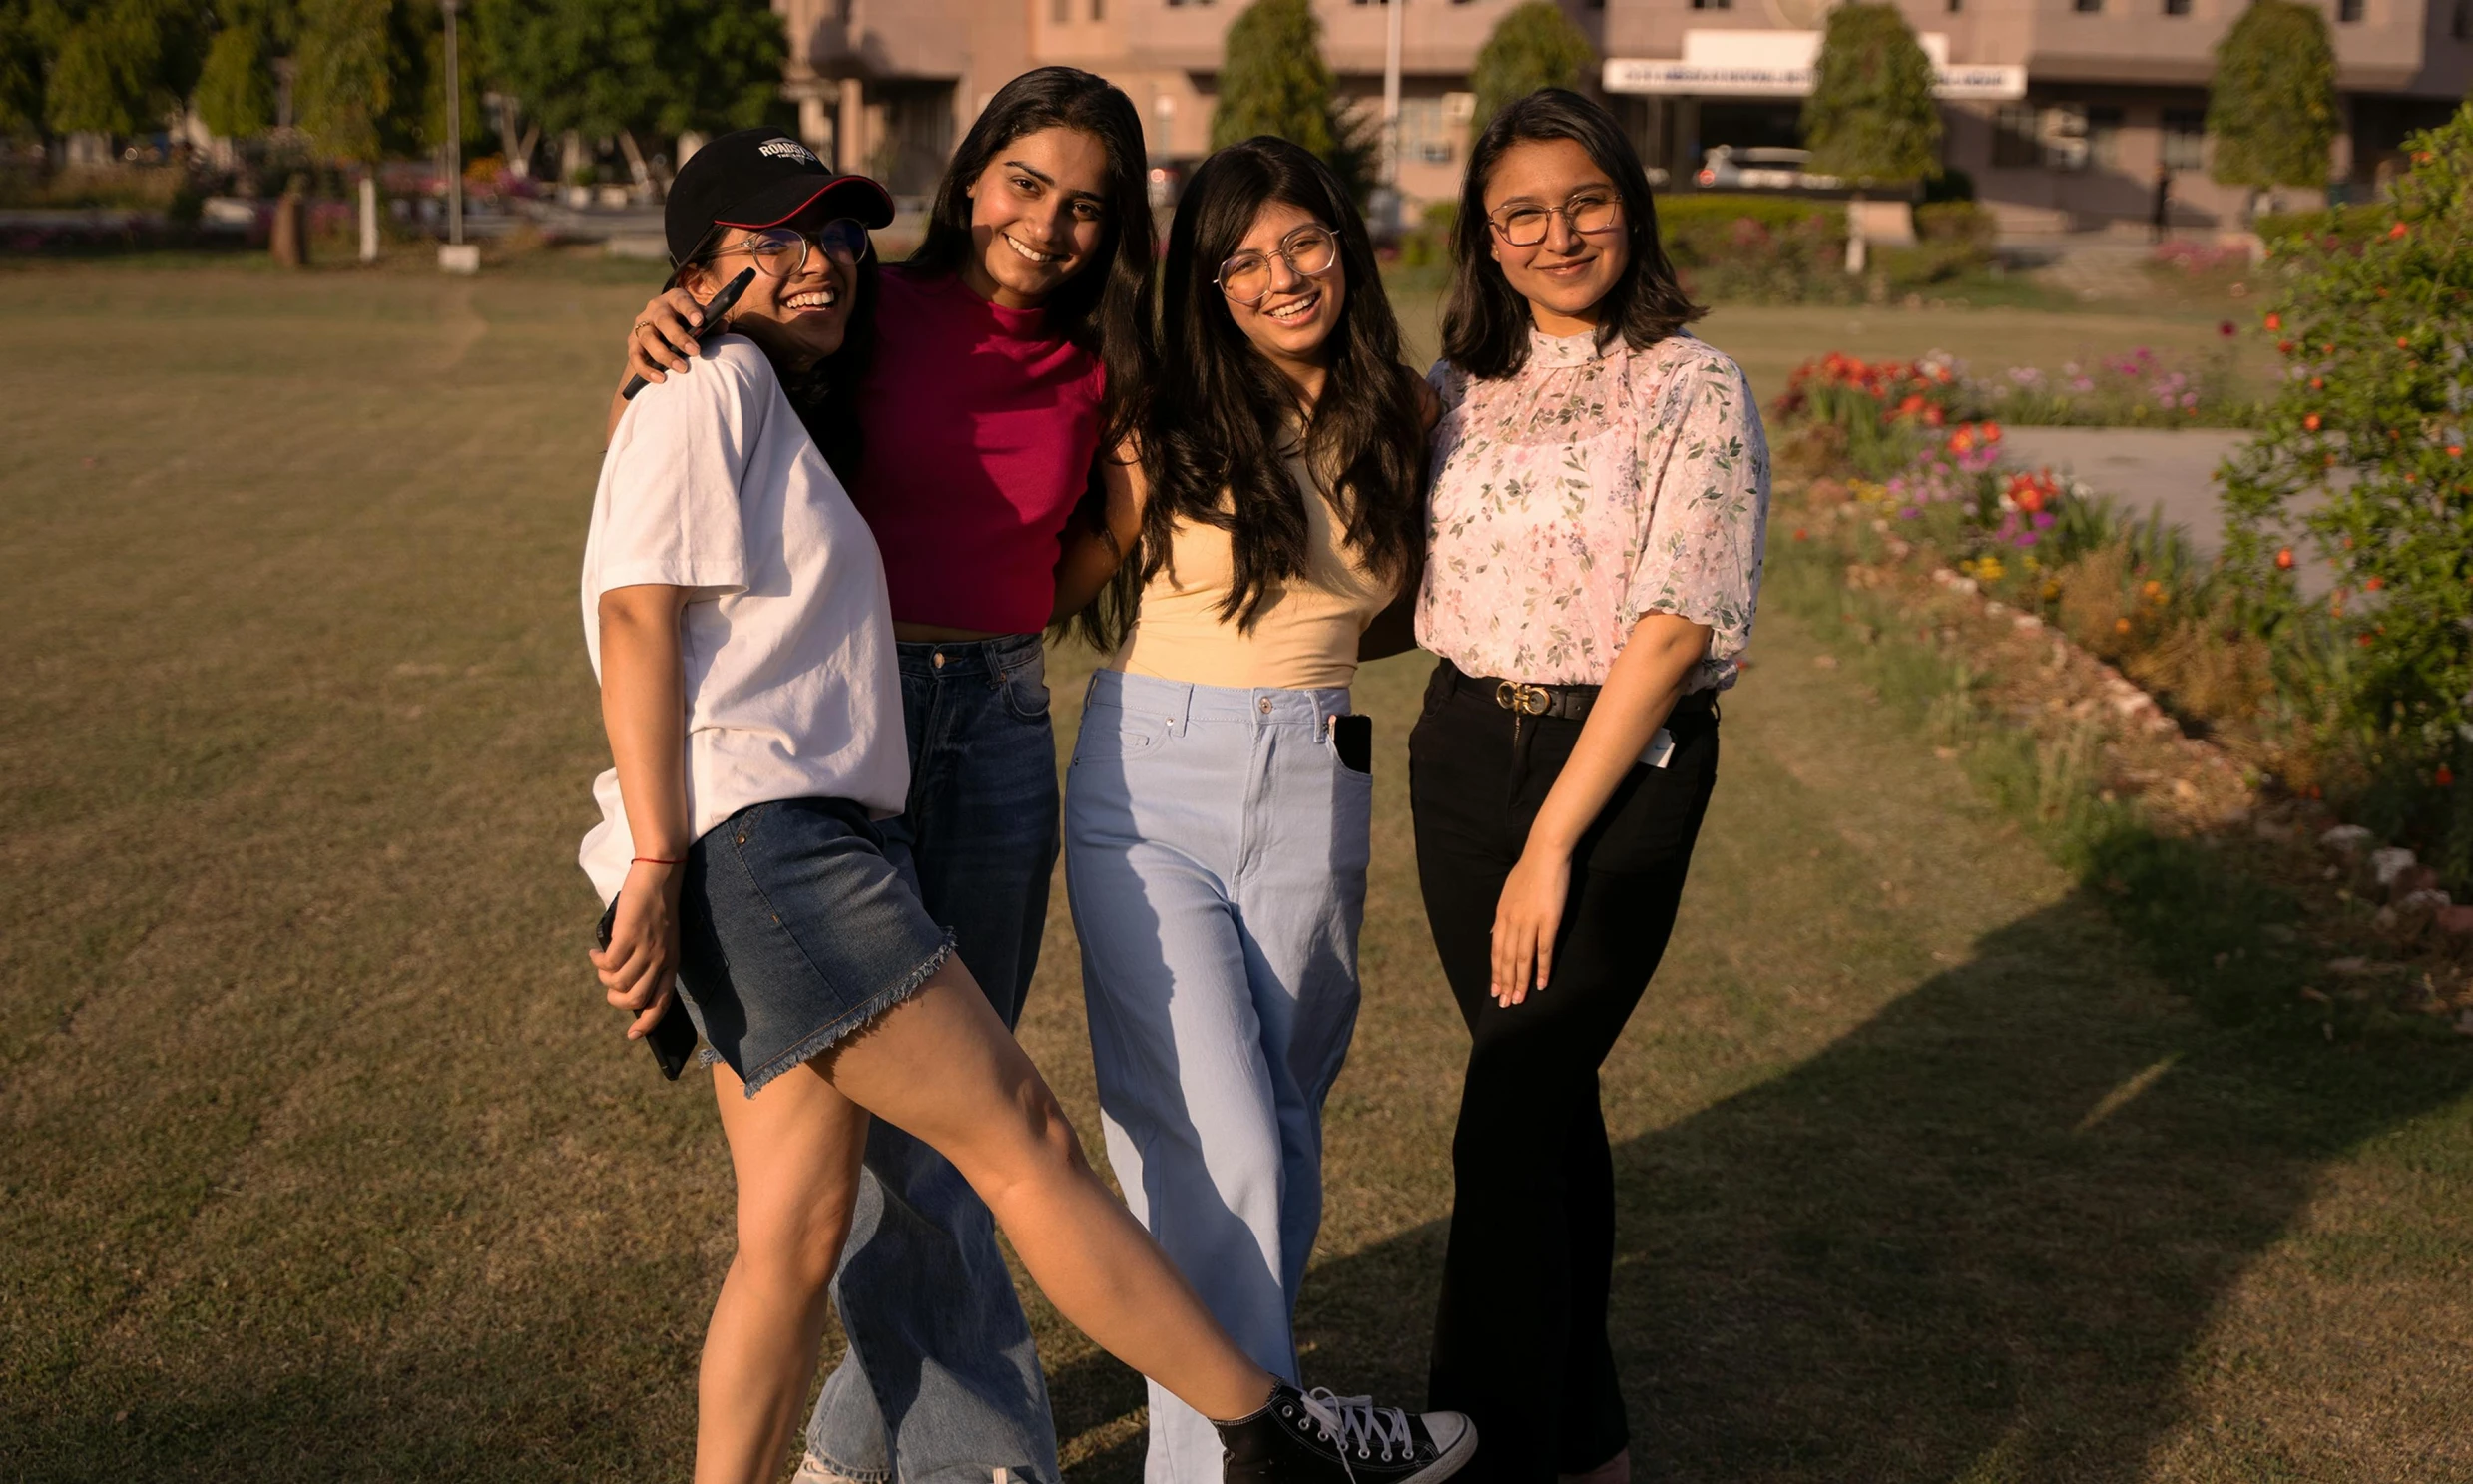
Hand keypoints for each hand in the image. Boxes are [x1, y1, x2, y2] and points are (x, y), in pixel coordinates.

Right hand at [588, 860, 683, 1038]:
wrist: (659, 875)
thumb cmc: (656, 907)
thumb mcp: (661, 938)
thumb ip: (650, 959)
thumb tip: (624, 982)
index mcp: (671, 962)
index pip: (662, 1003)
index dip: (648, 1023)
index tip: (633, 1035)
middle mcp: (661, 959)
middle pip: (636, 1000)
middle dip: (616, 1000)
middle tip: (608, 984)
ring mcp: (646, 948)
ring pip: (619, 984)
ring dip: (604, 979)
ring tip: (601, 962)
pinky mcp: (629, 936)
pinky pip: (608, 964)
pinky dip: (597, 962)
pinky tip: (595, 952)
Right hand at [623, 288, 707, 386]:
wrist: (669, 327)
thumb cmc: (691, 323)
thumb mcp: (701, 319)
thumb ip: (712, 322)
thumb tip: (722, 326)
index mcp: (674, 299)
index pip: (681, 301)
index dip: (689, 310)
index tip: (699, 321)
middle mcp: (655, 309)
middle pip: (663, 321)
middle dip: (679, 337)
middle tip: (695, 352)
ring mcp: (641, 326)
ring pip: (648, 339)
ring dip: (664, 355)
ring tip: (682, 369)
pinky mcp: (633, 343)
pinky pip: (635, 357)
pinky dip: (646, 369)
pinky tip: (660, 379)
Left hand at [1490, 844, 1570, 1005]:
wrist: (1545, 854)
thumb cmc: (1529, 871)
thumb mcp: (1507, 894)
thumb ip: (1502, 916)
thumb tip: (1494, 934)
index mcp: (1501, 915)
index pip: (1496, 951)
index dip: (1496, 973)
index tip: (1495, 991)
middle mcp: (1512, 921)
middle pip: (1507, 959)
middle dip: (1505, 983)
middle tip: (1505, 1004)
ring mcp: (1530, 922)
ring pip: (1522, 959)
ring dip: (1521, 982)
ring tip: (1520, 1000)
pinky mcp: (1548, 921)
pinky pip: (1544, 950)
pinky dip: (1542, 969)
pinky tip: (1542, 984)